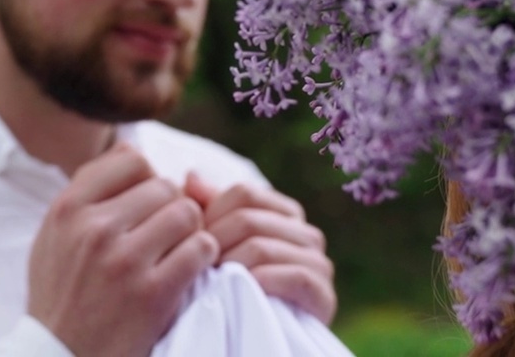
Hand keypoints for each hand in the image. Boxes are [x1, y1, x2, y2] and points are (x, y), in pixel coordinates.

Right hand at [27, 143, 218, 356]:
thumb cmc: (62, 294)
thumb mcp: (55, 237)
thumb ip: (87, 190)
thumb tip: (131, 147)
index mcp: (67, 209)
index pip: (132, 159)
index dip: (148, 179)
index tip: (145, 205)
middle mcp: (94, 230)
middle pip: (165, 187)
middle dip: (171, 209)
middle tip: (164, 236)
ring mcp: (124, 261)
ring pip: (187, 214)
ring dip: (189, 232)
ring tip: (174, 252)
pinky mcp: (154, 293)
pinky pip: (201, 248)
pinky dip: (202, 257)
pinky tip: (186, 271)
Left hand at [185, 175, 335, 324]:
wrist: (260, 341)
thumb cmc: (234, 289)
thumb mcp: (219, 246)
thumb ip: (208, 211)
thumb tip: (191, 175)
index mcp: (286, 214)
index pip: (243, 193)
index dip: (209, 215)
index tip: (191, 244)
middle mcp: (307, 233)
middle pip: (248, 219)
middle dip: (213, 244)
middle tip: (195, 268)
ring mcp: (319, 263)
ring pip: (262, 247)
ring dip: (228, 268)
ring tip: (209, 284)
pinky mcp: (324, 295)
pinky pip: (291, 277)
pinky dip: (260, 283)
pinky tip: (241, 291)